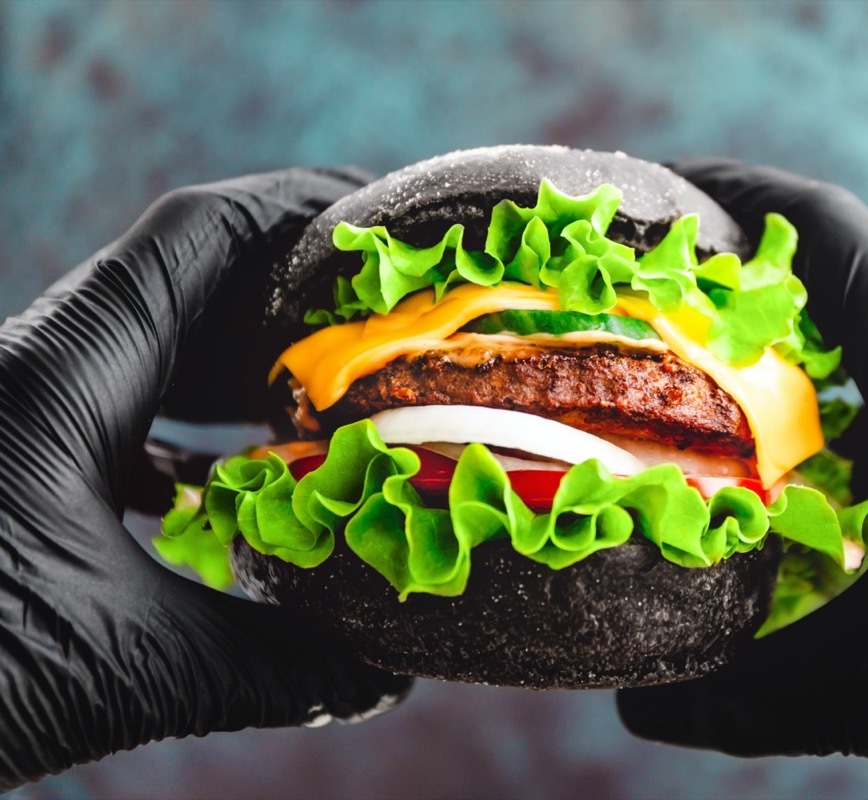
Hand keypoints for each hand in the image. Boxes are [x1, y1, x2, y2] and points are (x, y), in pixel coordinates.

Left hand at [0, 169, 411, 788]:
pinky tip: (229, 475)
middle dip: (290, 287)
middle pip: (185, 279)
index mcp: (61, 376)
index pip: (197, 235)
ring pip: (150, 343)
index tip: (386, 227)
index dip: (301, 210)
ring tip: (328, 386)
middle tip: (385, 315)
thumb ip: (265, 667)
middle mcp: (38, 369)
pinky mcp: (16, 457)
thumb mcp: (116, 666)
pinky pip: (117, 404)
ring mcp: (23, 410)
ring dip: (240, 354)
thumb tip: (382, 677)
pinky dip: (188, 418)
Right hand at [618, 160, 867, 799]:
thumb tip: (645, 710)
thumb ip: (758, 699)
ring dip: (820, 394)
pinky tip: (855, 516)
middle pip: (848, 305)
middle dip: (755, 327)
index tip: (666, 197)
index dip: (739, 198)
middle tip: (671, 367)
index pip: (827, 234)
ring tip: (750, 455)